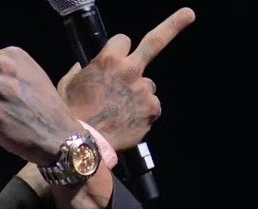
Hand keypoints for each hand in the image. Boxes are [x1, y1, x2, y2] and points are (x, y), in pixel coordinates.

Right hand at [57, 8, 194, 149]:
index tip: (118, 54)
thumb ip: (80, 71)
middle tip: (189, 14)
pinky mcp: (152, 109)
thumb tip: (82, 67)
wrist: (83, 143)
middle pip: (155, 41)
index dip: (119, 49)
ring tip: (120, 112)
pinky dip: (143, 114)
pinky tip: (128, 122)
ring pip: (147, 86)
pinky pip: (151, 108)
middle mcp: (130, 70)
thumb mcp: (69, 84)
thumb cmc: (72, 114)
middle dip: (174, 24)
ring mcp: (143, 90)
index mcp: (108, 60)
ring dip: (138, 95)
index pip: (123, 40)